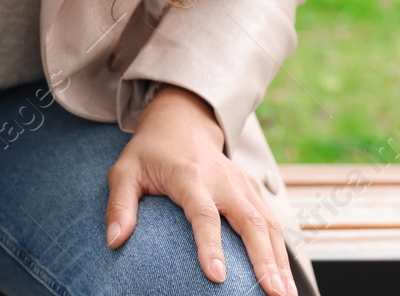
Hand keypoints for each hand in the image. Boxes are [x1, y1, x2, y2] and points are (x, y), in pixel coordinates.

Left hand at [106, 85, 296, 295]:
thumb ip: (120, 205)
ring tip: (286, 295)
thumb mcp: (125, 171)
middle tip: (273, 293)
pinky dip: (282, 251)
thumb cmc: (150, 152)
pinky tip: (285, 278)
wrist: (182, 122)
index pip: (203, 213)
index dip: (210, 245)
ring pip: (269, 224)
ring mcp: (242, 184)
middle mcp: (222, 180)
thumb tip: (114, 241)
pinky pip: (272, 222)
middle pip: (250, 221)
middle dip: (264, 260)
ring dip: (280, 261)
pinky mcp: (253, 189)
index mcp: (189, 176)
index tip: (217, 276)